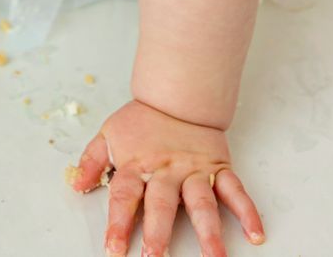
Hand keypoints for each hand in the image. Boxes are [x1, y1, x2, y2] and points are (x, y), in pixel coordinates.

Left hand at [69, 99, 265, 256]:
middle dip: (158, 233)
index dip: (118, 224)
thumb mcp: (109, 134)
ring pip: (202, 202)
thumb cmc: (144, 119)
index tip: (114, 250)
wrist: (178, 92)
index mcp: (138, 165)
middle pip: (162, 204)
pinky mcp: (218, 167)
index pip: (125, 197)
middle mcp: (167, 171)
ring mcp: (195, 170)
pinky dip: (247, 211)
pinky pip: (235, 191)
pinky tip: (254, 233)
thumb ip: (92, 161)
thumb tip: (77, 184)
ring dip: (209, 232)